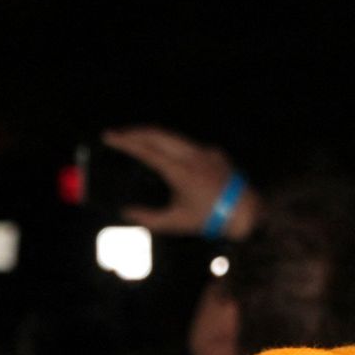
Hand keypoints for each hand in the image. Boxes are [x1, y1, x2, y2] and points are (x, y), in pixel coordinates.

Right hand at [101, 127, 251, 239]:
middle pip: (157, 134)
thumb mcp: (175, 223)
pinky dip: (170, 145)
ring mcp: (204, 150)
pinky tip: (165, 155)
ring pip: (172, 136)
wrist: (245, 213)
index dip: (125, 142)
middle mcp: (191, 155)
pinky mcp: (213, 152)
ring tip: (136, 140)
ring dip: (152, 136)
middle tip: (117, 135)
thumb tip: (126, 211)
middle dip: (134, 132)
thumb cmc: (209, 219)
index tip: (109, 137)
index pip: (146, 150)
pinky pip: (186, 144)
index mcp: (179, 171)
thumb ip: (147, 218)